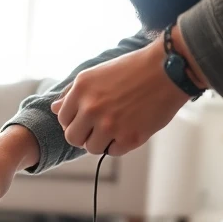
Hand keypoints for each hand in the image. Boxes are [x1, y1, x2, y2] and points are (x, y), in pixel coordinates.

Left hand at [51, 35, 191, 154]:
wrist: (168, 70)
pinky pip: (113, 152)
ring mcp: (110, 125)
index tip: (87, 119)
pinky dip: (120, 144)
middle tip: (99, 128)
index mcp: (81, 89)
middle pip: (73, 138)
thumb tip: (55, 109)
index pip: (63, 118)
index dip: (74, 121)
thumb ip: (73, 93)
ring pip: (92, 148)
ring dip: (102, 141)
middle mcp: (92, 108)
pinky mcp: (129, 138)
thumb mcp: (96, 74)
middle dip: (83, 135)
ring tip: (116, 127)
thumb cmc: (133, 69)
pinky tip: (130, 127)